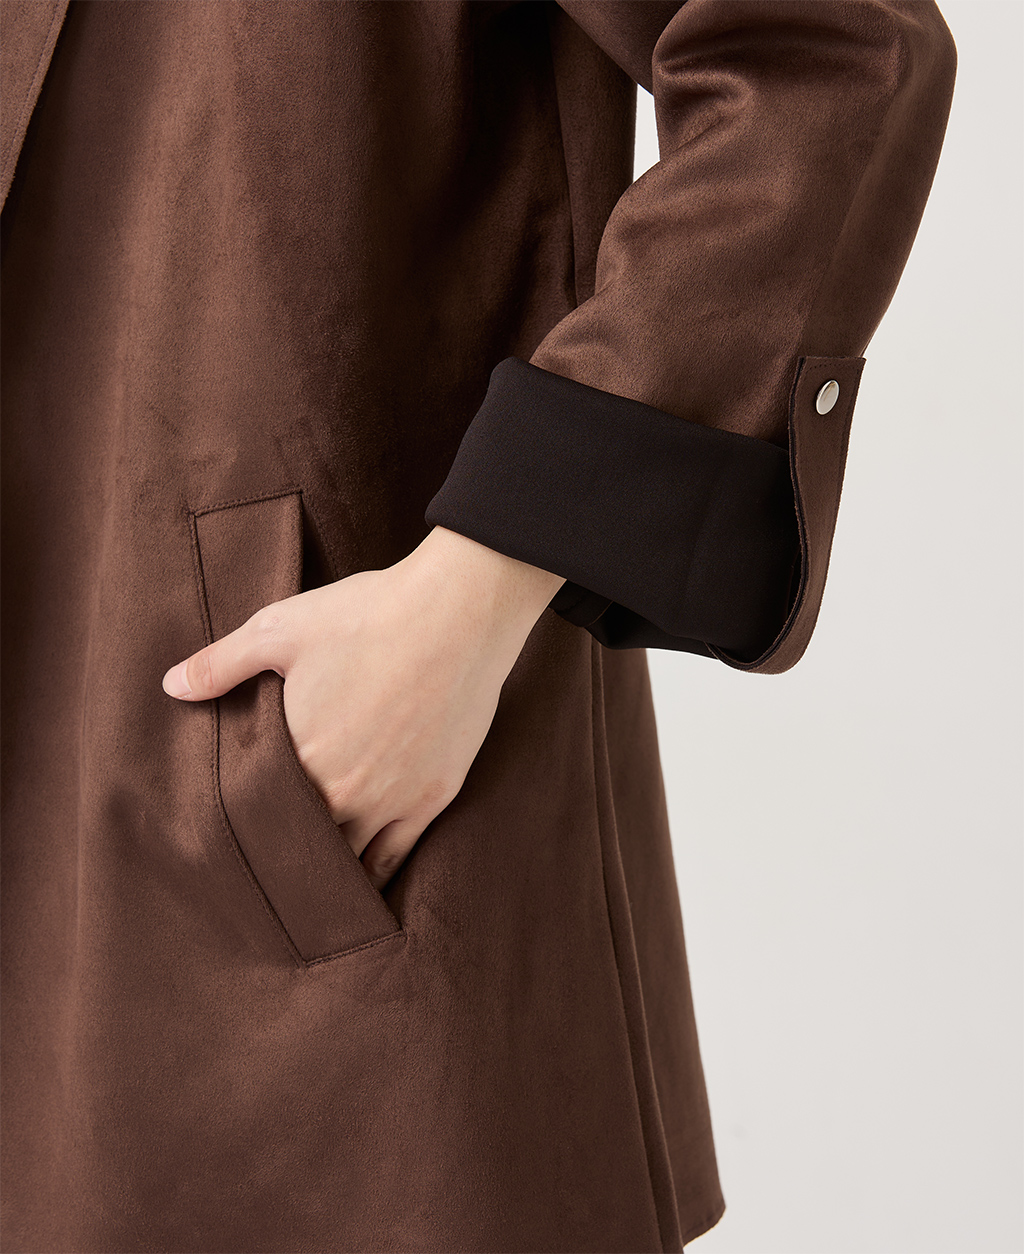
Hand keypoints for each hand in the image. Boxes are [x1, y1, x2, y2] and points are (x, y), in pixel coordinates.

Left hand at [161, 526, 564, 889]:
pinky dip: (375, 876)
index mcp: (298, 756)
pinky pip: (396, 856)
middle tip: (263, 871)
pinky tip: (361, 888)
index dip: (243, 827)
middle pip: (300, 845)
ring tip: (305, 887)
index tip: (228, 840)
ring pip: (347, 861)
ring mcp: (391, 800)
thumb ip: (220, 664)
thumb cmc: (367, 614)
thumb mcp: (279, 628)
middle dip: (281, 854)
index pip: (256, 815)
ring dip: (326, 873)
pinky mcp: (432, 798)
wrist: (458, 614)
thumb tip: (170, 686)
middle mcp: (342, 792)